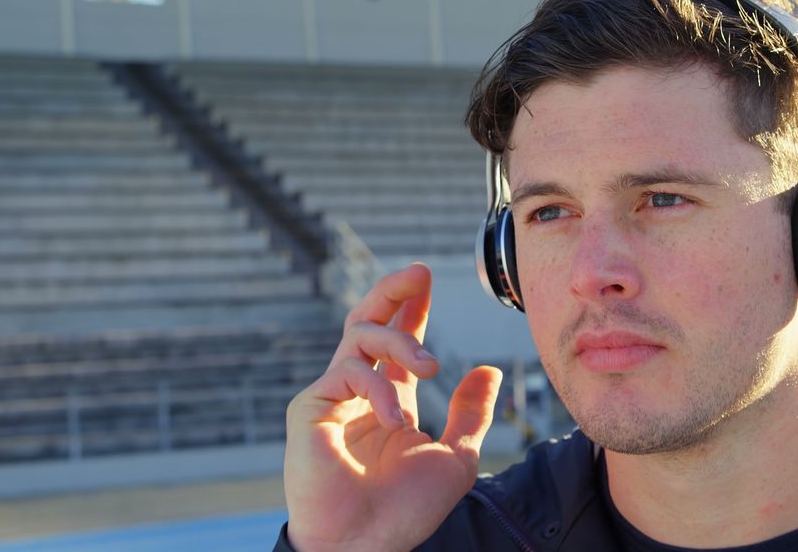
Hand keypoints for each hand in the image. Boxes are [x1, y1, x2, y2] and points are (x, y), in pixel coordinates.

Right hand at [283, 263, 502, 550]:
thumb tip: (488, 370)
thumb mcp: (455, 456)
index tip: (427, 278)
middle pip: (367, 321)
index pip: (398, 340)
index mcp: (390, 398)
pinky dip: (378, 390)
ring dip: (399, 340)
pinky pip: (346, 374)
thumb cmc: (406, 510)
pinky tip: (397, 418)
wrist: (368, 546)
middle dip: (392, 292)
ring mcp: (331, 397)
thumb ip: (470, 413)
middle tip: (419, 273)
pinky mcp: (309, 409)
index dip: (412, 307)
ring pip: (358, 336)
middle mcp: (358, 391)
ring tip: (430, 365)